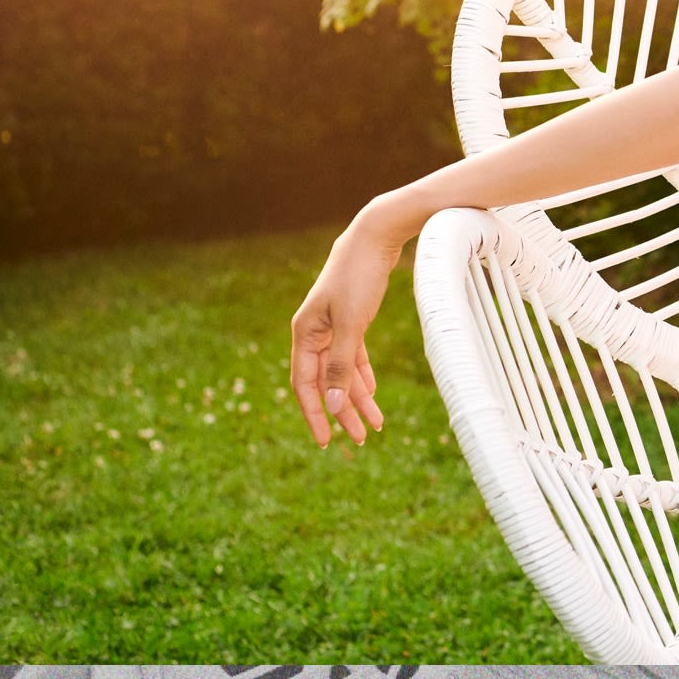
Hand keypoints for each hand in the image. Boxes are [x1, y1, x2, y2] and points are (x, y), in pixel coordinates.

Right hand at [291, 202, 408, 446]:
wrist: (375, 237)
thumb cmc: (359, 276)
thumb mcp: (351, 323)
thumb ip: (340, 363)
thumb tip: (330, 402)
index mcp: (304, 334)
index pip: (304, 385)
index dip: (314, 414)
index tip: (327, 441)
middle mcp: (314, 333)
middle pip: (325, 382)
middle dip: (342, 411)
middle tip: (362, 439)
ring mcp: (332, 327)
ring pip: (341, 371)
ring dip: (356, 398)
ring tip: (374, 425)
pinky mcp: (351, 320)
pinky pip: (353, 356)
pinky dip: (361, 375)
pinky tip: (371, 394)